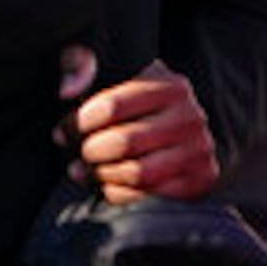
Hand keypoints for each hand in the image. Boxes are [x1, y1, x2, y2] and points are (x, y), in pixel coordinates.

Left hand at [65, 53, 218, 201]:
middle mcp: (190, 116)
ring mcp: (199, 150)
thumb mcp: (113, 79)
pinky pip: (148, 196)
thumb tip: (67, 89)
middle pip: (123, 143)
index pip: (111, 107)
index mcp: (170, 85)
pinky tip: (108, 183)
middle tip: (79, 151)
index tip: (66, 129)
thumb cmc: (135, 107)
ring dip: (102, 174)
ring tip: (85, 170)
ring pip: (136, 173)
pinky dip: (120, 192)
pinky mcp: (200, 180)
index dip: (79, 123)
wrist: (182, 136)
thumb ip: (82, 69)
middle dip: (91, 150)